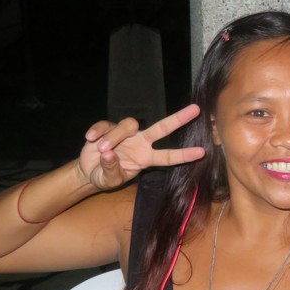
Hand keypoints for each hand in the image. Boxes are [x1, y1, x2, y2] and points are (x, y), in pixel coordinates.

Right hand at [77, 104, 205, 189]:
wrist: (88, 170)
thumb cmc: (105, 176)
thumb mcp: (109, 180)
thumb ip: (111, 170)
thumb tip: (109, 155)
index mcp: (145, 158)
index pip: (168, 157)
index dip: (184, 155)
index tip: (202, 152)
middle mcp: (140, 143)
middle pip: (162, 128)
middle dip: (179, 119)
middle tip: (196, 109)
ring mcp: (126, 134)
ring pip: (127, 125)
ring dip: (113, 137)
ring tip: (100, 149)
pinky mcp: (109, 127)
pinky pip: (106, 124)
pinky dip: (98, 132)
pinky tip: (90, 138)